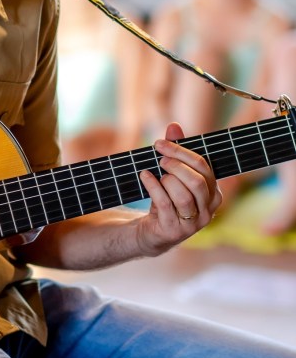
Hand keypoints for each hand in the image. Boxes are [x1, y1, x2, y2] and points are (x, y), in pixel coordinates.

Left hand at [136, 122, 221, 256]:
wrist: (153, 231)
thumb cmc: (166, 198)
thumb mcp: (172, 175)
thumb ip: (176, 151)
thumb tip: (174, 126)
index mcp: (214, 194)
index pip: (204, 167)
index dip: (181, 152)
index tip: (160, 143)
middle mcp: (208, 210)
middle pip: (197, 182)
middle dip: (176, 165)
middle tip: (160, 159)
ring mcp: (192, 223)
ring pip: (183, 195)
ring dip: (166, 179)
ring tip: (155, 173)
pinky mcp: (174, 231)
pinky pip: (165, 204)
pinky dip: (153, 186)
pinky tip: (144, 176)